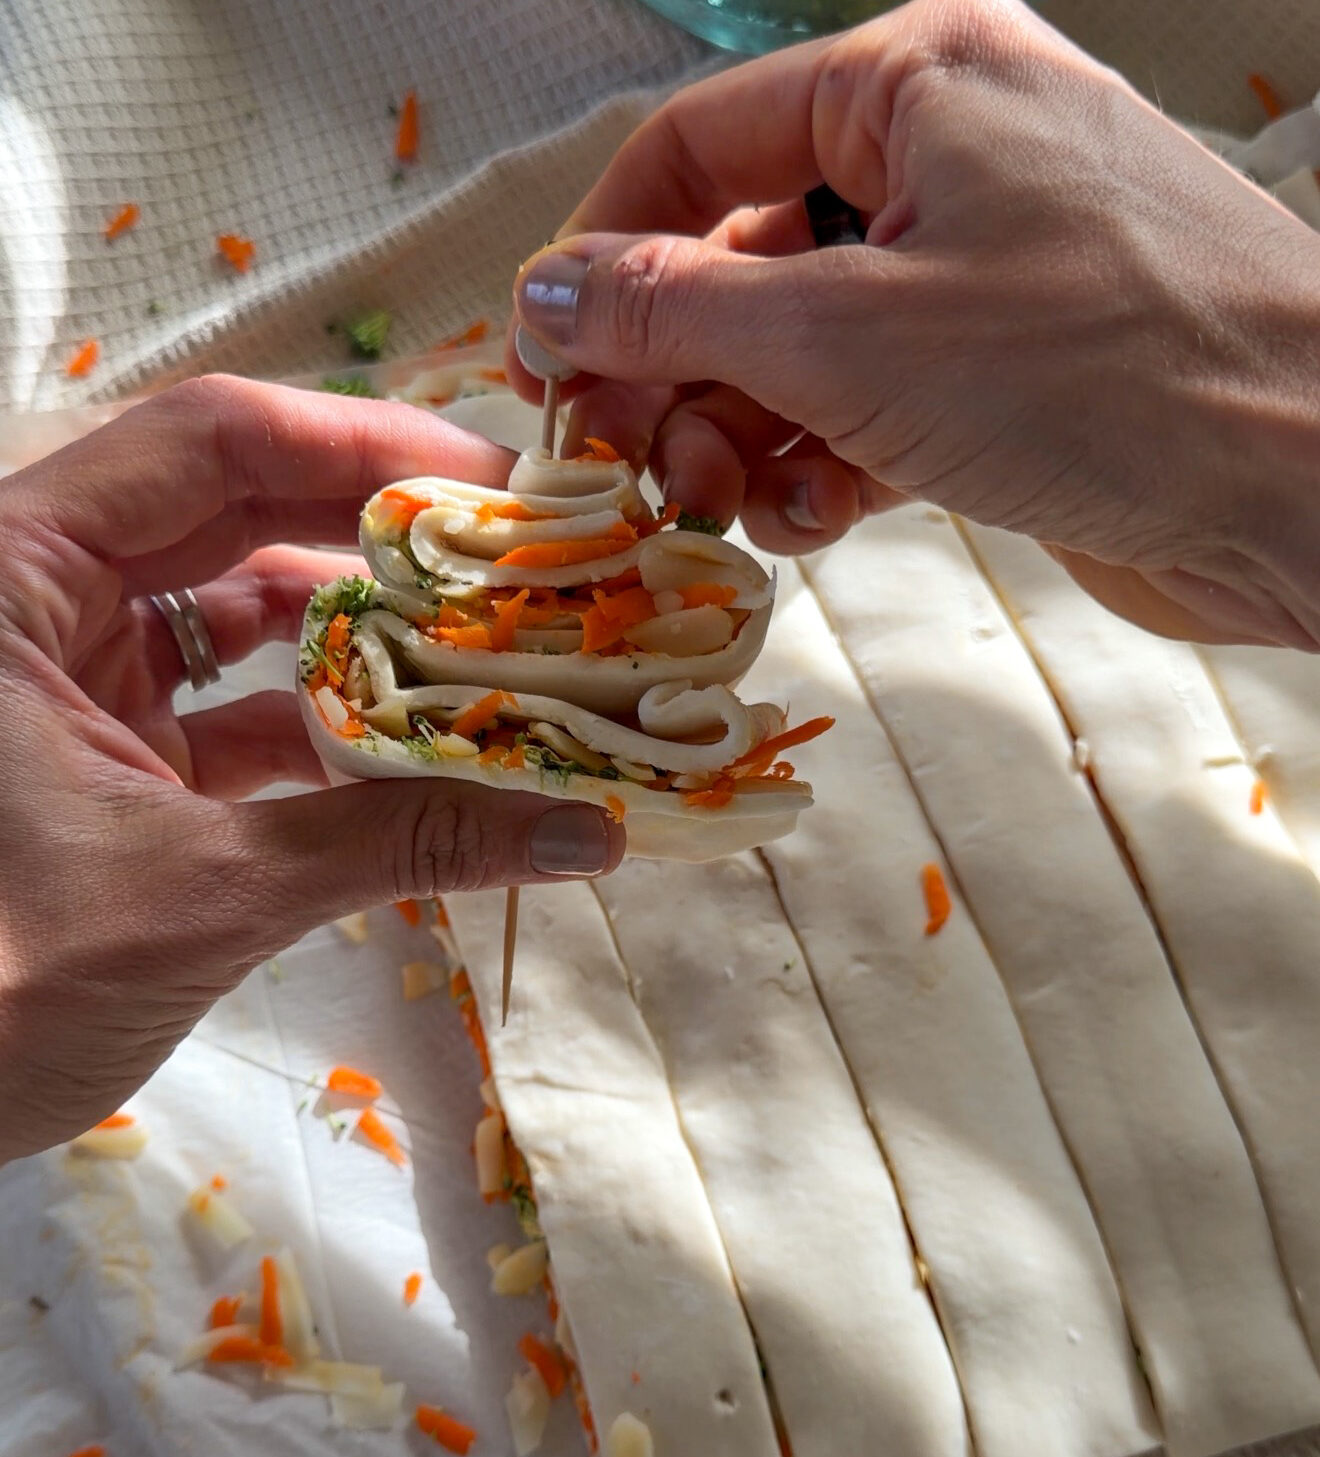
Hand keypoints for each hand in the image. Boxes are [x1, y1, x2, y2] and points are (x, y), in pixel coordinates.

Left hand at [0, 376, 621, 1160]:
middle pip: (240, 506)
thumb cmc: (1, 987)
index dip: (363, 443)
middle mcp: (42, 598)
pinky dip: (335, 726)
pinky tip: (429, 751)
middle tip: (522, 555)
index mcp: (15, 574)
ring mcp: (78, 678)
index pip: (211, 443)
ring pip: (248, 608)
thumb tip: (584, 830)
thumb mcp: (204, 895)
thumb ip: (397, 846)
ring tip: (495, 645)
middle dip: (385, 529)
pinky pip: (243, 706)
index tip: (497, 483)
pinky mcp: (113, 756)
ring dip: (369, 630)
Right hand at [510, 0, 1319, 647]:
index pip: (695, 148)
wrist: (1308, 477)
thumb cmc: (1101, 370)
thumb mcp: (848, 332)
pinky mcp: (1010, 375)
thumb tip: (539, 294)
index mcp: (913, 84)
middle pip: (741, 260)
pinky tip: (822, 519)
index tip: (543, 371)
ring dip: (747, 439)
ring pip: (801, 351)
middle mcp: (946, 160)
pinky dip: (827, 467)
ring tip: (737, 507)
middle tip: (632, 472)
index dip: (600, 261)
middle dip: (676, 376)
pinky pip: (872, 407)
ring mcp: (984, 271)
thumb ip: (678, 308)